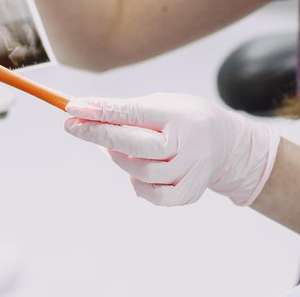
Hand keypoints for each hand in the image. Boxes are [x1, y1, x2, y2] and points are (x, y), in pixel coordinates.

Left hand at [64, 93, 280, 205]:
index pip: (135, 114)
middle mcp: (189, 143)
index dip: (102, 112)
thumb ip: (127, 112)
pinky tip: (137, 172)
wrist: (227, 143)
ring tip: (114, 149)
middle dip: (100, 134)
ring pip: (140, 173)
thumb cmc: (183, 119)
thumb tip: (84, 115)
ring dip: (120, 160)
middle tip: (73, 125)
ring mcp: (191, 171)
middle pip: (135, 145)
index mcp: (180, 115)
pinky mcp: (189, 193)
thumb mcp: (161, 105)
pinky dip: (138, 184)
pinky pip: (152, 195)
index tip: (72, 108)